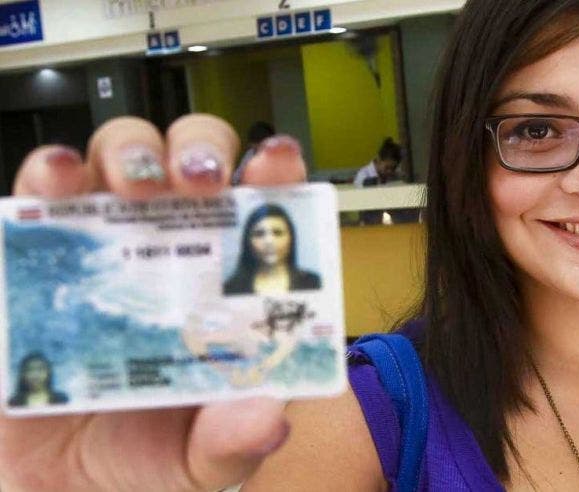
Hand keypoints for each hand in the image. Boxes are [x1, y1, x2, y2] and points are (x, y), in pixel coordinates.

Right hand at [0, 115, 306, 491]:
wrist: (48, 480)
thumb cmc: (136, 455)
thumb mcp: (195, 461)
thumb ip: (233, 441)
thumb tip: (267, 417)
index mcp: (224, 287)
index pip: (260, 212)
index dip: (274, 176)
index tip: (278, 165)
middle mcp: (170, 248)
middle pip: (193, 162)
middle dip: (200, 148)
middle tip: (199, 179)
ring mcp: (104, 240)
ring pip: (121, 155)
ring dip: (133, 150)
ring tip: (136, 183)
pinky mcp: (37, 248)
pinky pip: (41, 192)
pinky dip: (49, 172)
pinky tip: (57, 179)